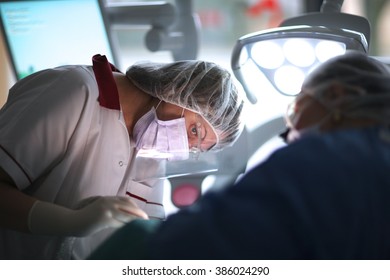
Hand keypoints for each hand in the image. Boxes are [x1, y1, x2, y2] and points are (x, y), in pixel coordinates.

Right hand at [28, 196, 147, 236]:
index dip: (135, 206)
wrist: (71, 221)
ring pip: (127, 215)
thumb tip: (122, 214)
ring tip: (143, 225)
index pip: (126, 200)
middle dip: (139, 213)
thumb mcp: (98, 208)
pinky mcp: (105, 218)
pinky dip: (127, 227)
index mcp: (107, 198)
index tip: (141, 213)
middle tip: (146, 219)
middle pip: (129, 206)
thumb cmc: (84, 217)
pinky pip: (120, 223)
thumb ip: (109, 208)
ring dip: (136, 221)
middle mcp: (108, 201)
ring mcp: (107, 209)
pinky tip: (131, 230)